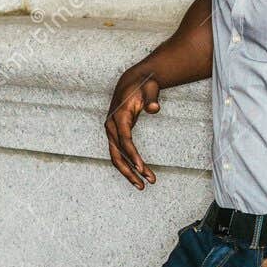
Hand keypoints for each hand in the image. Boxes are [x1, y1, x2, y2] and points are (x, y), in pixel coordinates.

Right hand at [105, 71, 160, 188]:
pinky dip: (129, 165)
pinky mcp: (116, 135)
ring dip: (129, 172)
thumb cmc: (142, 85)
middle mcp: (112, 126)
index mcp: (119, 117)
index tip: (142, 168)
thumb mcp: (150, 89)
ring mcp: (112, 132)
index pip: (125, 140)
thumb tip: (155, 108)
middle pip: (117, 154)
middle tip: (144, 184)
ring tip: (143, 185)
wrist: (131, 81)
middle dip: (130, 171)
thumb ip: (152, 99)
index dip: (132, 155)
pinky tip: (140, 173)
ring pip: (117, 158)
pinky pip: (120, 154)